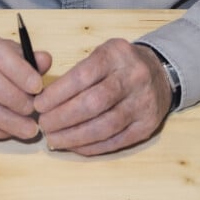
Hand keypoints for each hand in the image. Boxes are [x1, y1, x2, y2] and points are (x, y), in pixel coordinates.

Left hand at [34, 39, 171, 155]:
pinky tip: (74, 145)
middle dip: (63, 117)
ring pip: (105, 126)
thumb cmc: (120, 64)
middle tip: (44, 124)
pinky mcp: (147, 126)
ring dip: (74, 137)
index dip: (58, 93)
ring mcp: (143, 103)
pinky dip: (91, 147)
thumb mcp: (103, 53)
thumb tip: (46, 97)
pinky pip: (116, 141)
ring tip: (54, 139)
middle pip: (94, 103)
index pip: (83, 75)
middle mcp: (133, 77)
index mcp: (117, 54)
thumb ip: (79, 71)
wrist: (160, 73)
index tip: (39, 104)